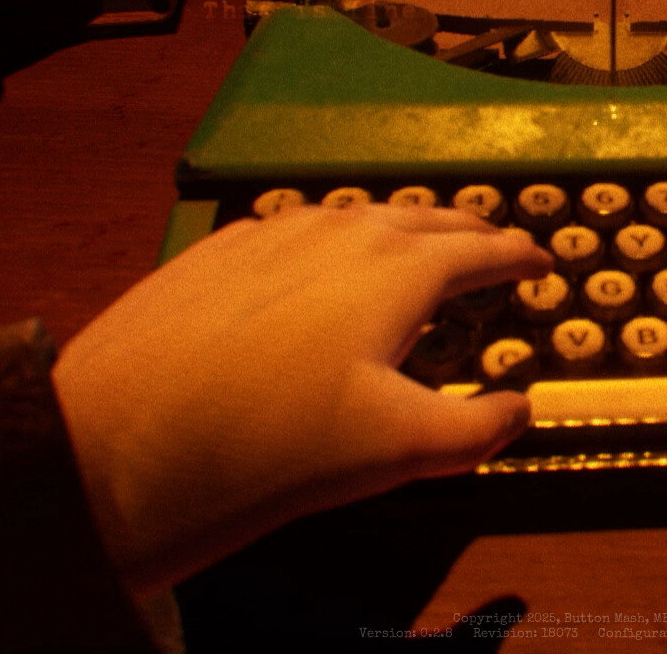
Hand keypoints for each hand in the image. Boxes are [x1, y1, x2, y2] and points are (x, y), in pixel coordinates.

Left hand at [52, 204, 551, 595]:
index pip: (482, 249)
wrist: (125, 442)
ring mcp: (273, 231)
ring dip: (401, 232)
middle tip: (494, 248)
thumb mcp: (401, 449)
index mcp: (401, 266)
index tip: (542, 261)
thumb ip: (479, 429)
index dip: (519, 255)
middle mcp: (343, 229)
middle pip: (424, 220)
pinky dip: (335, 241)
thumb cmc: (278, 445)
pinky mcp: (219, 251)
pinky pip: (299, 230)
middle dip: (469, 232)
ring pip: (358, 218)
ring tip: (416, 254)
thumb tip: (520, 408)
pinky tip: (323, 268)